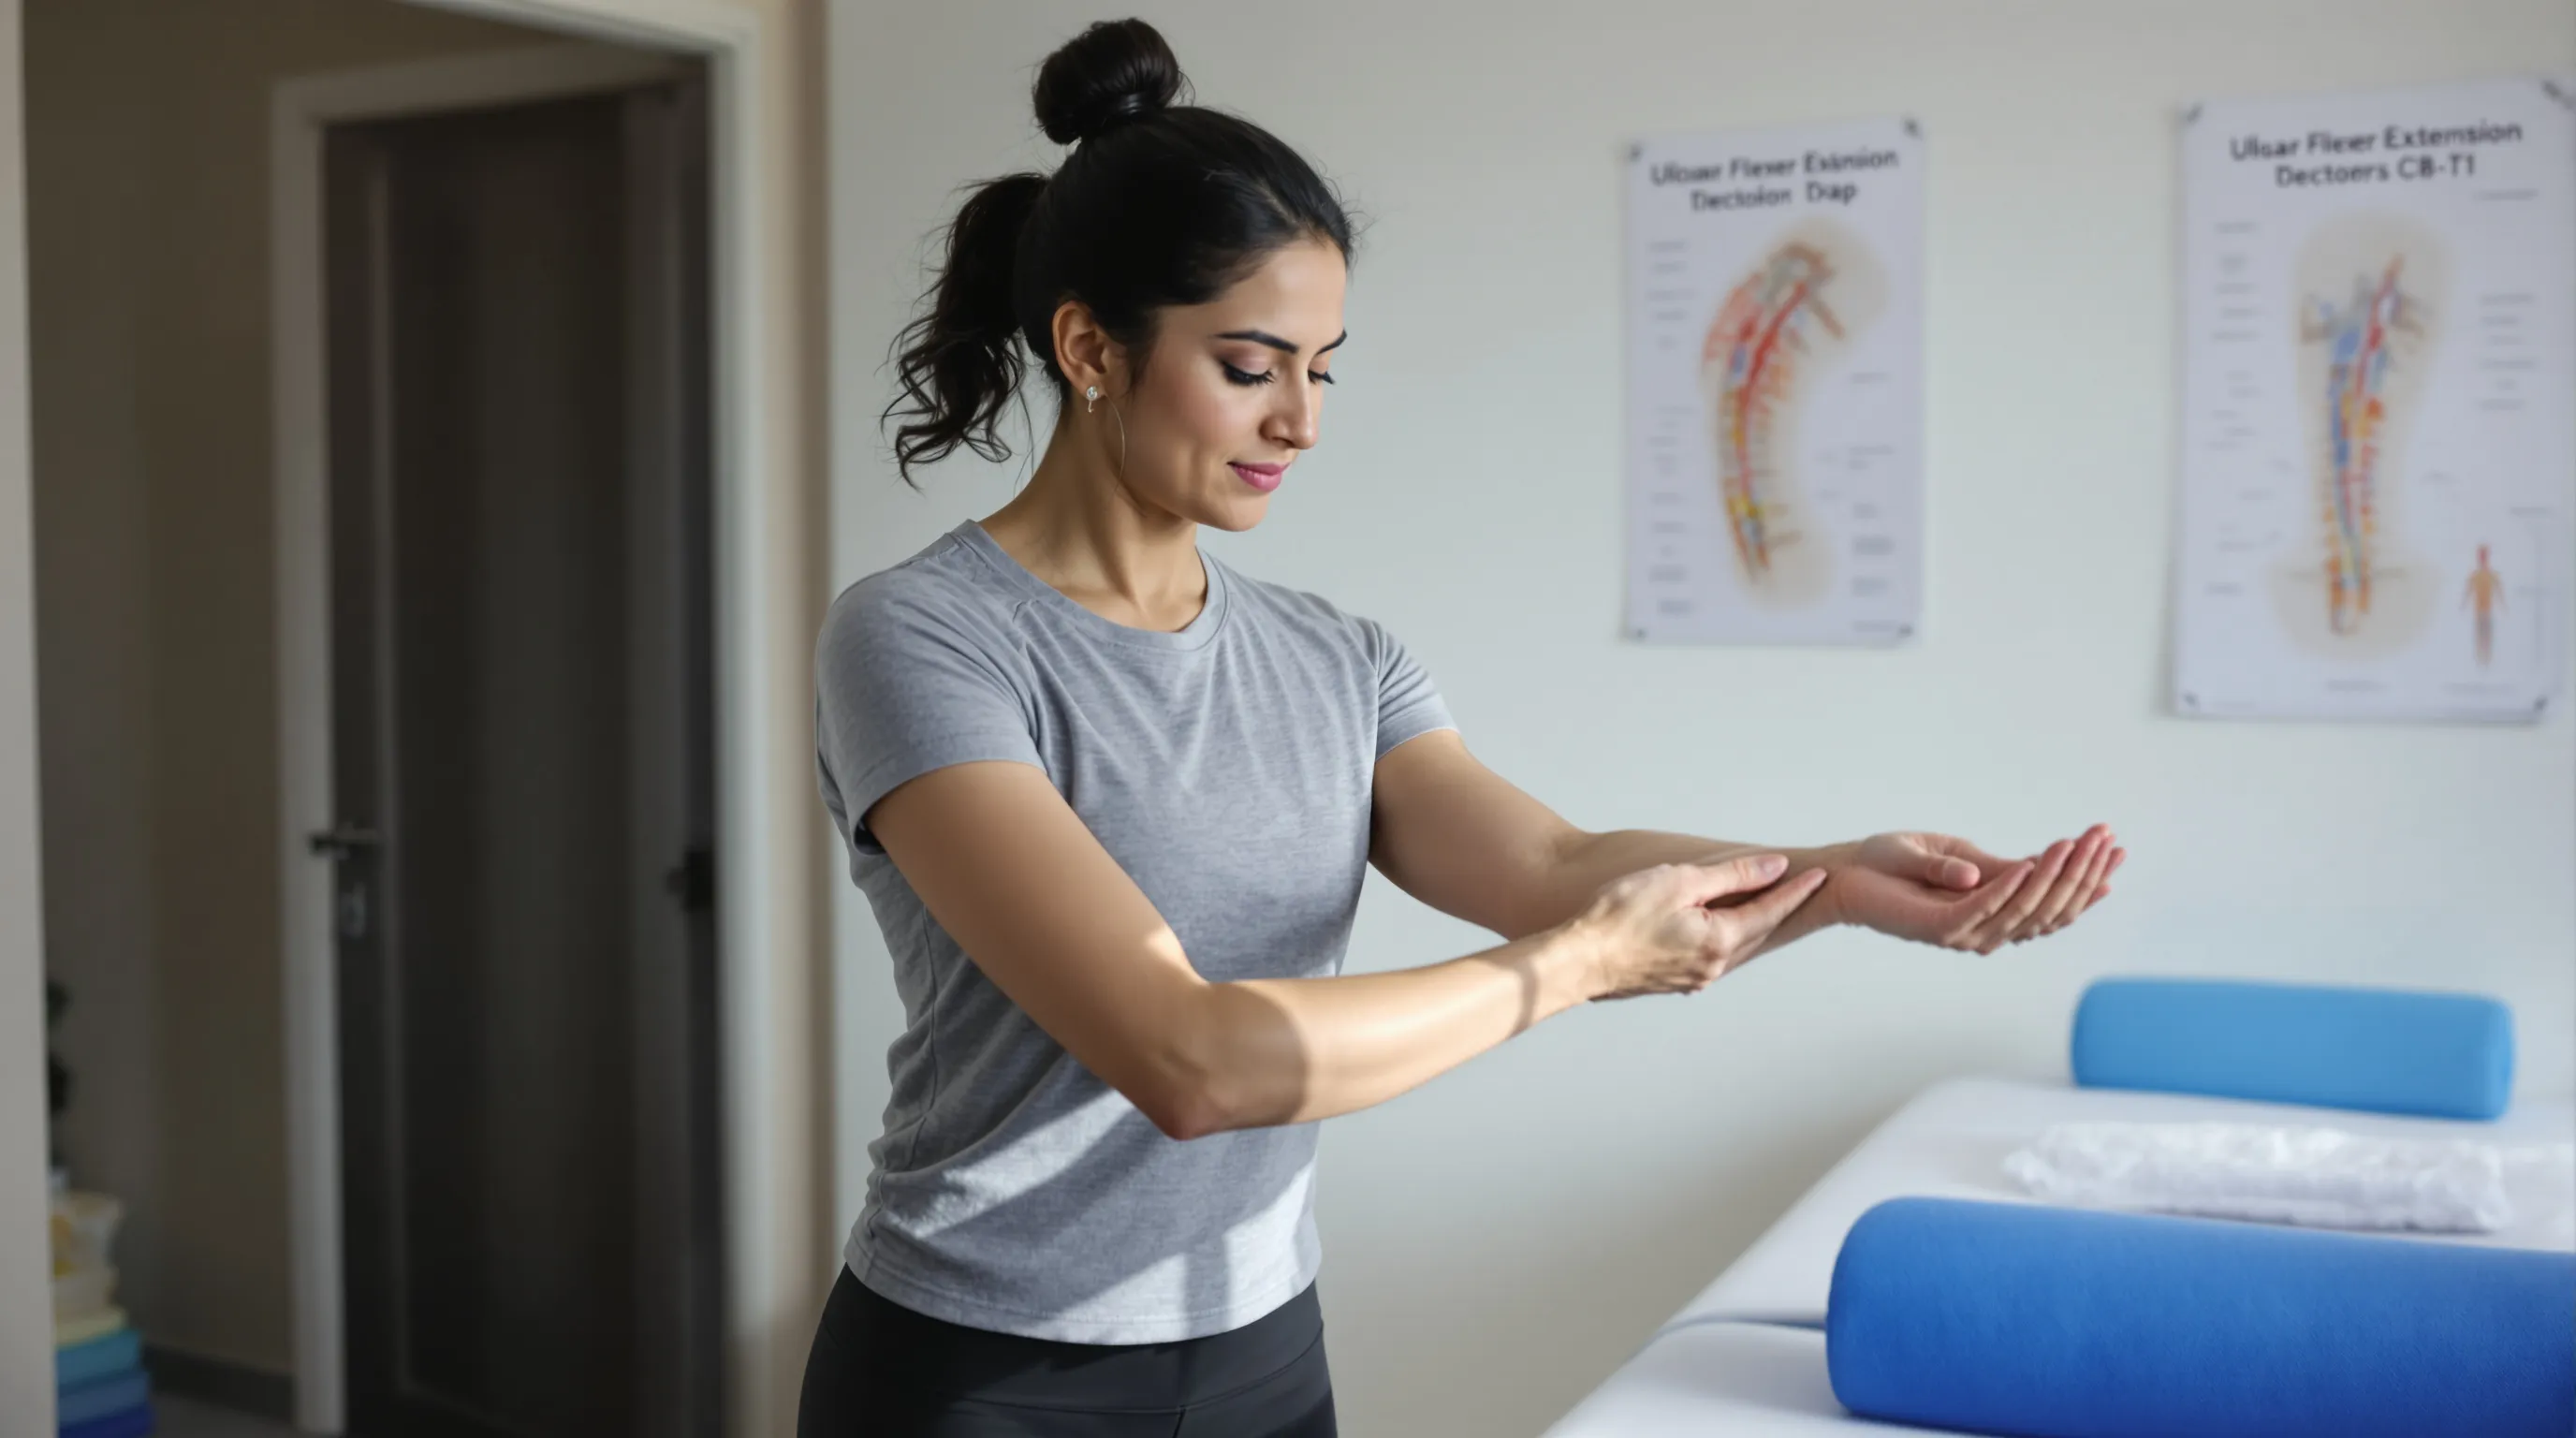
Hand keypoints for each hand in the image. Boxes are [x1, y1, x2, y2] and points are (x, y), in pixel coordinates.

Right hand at [1566, 853, 1830, 999]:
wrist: (1577, 960)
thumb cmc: (1619, 916)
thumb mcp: (1679, 881)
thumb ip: (1731, 876)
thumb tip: (1773, 867)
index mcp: (1719, 941)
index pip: (1770, 911)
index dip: (1795, 891)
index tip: (1820, 876)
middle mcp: (1712, 966)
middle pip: (1758, 932)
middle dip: (1781, 909)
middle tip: (1805, 889)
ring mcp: (1692, 978)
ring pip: (1735, 946)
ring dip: (1754, 925)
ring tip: (1770, 905)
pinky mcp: (1672, 980)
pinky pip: (1712, 956)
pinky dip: (1726, 937)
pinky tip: (1722, 929)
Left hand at [1826, 827, 2122, 954]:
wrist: (1846, 872)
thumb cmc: (1893, 862)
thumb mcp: (1951, 854)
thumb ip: (1989, 866)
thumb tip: (2033, 864)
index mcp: (1993, 910)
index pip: (2053, 901)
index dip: (2087, 879)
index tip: (2116, 850)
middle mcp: (1984, 927)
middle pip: (2049, 909)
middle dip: (2082, 872)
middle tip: (2107, 838)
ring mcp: (1963, 931)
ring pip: (2023, 909)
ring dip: (2052, 875)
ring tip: (2076, 842)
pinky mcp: (1938, 926)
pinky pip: (1982, 907)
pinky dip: (2008, 886)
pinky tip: (2030, 862)